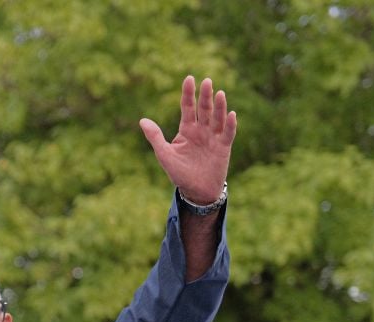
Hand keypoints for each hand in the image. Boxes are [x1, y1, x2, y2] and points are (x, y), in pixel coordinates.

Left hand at [139, 76, 236, 203]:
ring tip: (219, 93)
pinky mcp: (224, 147)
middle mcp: (201, 130)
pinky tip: (231, 114)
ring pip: (217, 118)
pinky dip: (230, 124)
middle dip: (205, 96)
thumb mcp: (164, 155)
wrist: (196, 191)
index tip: (189, 78)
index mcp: (187, 130)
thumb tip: (142, 120)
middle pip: (204, 109)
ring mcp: (213, 138)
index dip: (188, 94)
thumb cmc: (179, 173)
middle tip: (207, 81)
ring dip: (219, 107)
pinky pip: (228, 134)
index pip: (188, 107)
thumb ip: (155, 137)